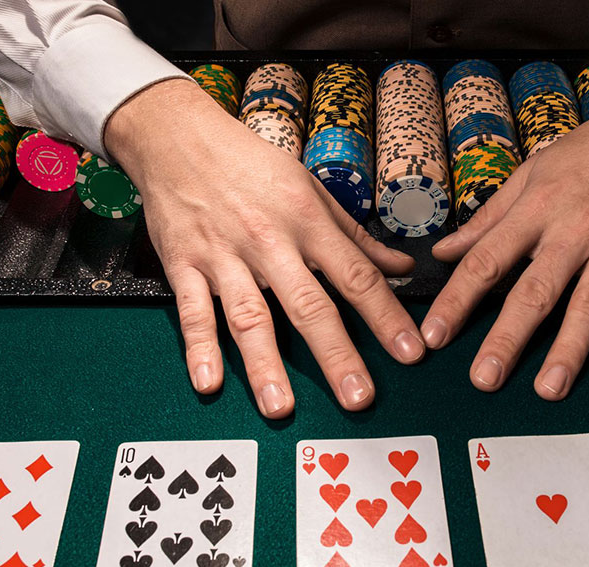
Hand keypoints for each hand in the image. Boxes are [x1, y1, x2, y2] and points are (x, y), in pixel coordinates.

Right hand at [106, 78, 424, 417]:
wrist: (177, 137)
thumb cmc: (251, 164)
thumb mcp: (311, 190)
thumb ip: (355, 237)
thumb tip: (402, 268)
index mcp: (308, 221)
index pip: (356, 276)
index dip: (385, 317)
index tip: (410, 353)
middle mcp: (269, 241)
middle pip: (309, 305)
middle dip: (336, 354)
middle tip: (358, 398)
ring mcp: (224, 256)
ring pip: (249, 316)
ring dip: (265, 364)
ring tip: (281, 407)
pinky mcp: (183, 264)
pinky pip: (191, 311)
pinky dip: (198, 348)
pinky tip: (209, 382)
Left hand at [422, 72, 588, 397]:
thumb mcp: (532, 173)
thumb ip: (488, 218)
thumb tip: (443, 251)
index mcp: (536, 209)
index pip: (487, 260)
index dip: (458, 299)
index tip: (434, 334)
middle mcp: (574, 230)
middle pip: (536, 290)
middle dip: (508, 336)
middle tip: (484, 378)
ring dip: (570, 349)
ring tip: (548, 389)